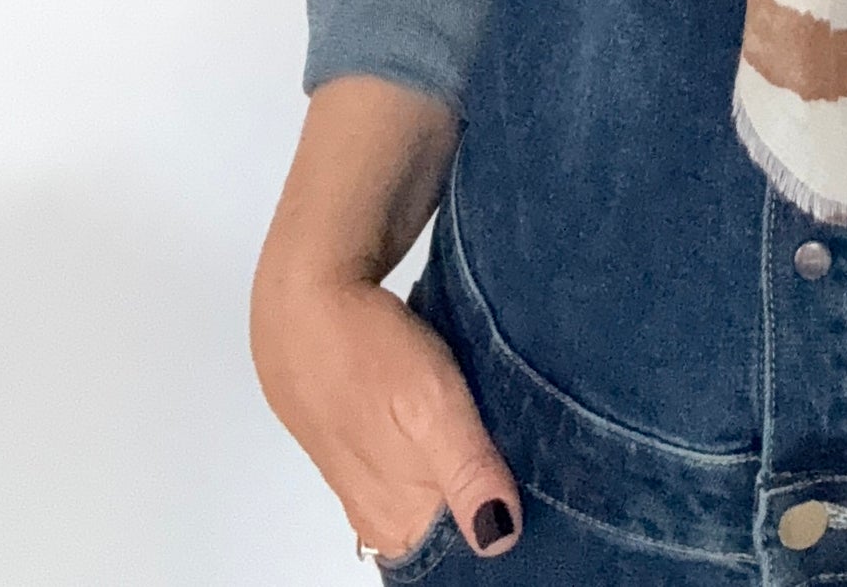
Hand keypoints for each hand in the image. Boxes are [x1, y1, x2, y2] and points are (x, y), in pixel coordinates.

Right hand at [252, 269, 522, 561]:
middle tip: (536, 461)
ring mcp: (369, 474)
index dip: (501, 528)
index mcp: (397, 521)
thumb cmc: (364, 349)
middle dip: (491, 502)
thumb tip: (500, 540)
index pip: (462, 554)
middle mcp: (380, 512)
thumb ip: (467, 473)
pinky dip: (448, 444)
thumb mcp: (431, 407)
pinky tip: (472, 418)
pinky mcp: (365, 436)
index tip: (540, 501)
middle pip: (449, 527)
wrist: (305, 294)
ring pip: (436, 490)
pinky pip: (418, 457)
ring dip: (471, 471)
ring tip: (513, 438)